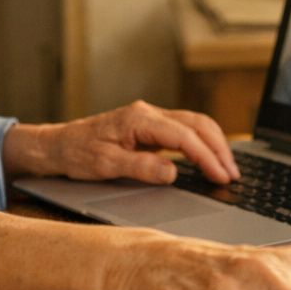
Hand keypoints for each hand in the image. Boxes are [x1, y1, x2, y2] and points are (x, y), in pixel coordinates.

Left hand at [8, 100, 239, 184]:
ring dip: (215, 145)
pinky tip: (210, 159)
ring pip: (195, 125)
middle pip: (198, 124)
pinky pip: (185, 131)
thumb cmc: (77, 154)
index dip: (207, 157)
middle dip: (220, 149)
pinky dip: (203, 143)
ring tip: (227, 169)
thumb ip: (140, 168)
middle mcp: (148, 113)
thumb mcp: (105, 165)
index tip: (221, 176)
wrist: (57, 145)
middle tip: (233, 175)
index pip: (185, 136)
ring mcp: (151, 118)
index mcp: (139, 119)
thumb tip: (173, 171)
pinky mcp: (150, 127)